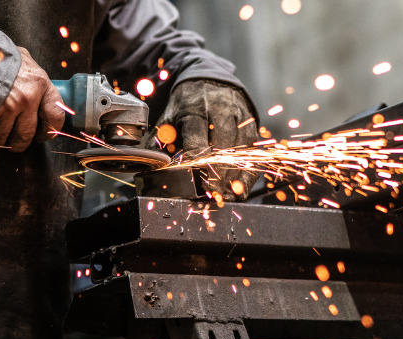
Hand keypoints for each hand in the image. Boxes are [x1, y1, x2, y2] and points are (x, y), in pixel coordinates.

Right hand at [0, 47, 66, 150]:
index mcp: (39, 83)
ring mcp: (5, 108)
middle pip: (26, 135)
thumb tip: (38, 90)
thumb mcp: (21, 59)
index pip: (55, 116)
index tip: (43, 135)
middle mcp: (26, 98)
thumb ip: (31, 77)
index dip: (50, 131)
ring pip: (4, 139)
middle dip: (19, 143)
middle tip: (13, 142)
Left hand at [146, 79, 259, 200]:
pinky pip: (252, 152)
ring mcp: (238, 118)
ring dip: (234, 176)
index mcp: (194, 110)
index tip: (195, 180)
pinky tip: (241, 188)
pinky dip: (248, 172)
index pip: (196, 139)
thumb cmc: (187, 103)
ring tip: (227, 196)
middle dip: (218, 173)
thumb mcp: (169, 116)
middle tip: (213, 194)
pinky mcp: (251, 125)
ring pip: (240, 150)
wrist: (210, 77)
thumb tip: (149, 166)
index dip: (196, 162)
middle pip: (221, 146)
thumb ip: (159, 141)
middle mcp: (219, 112)